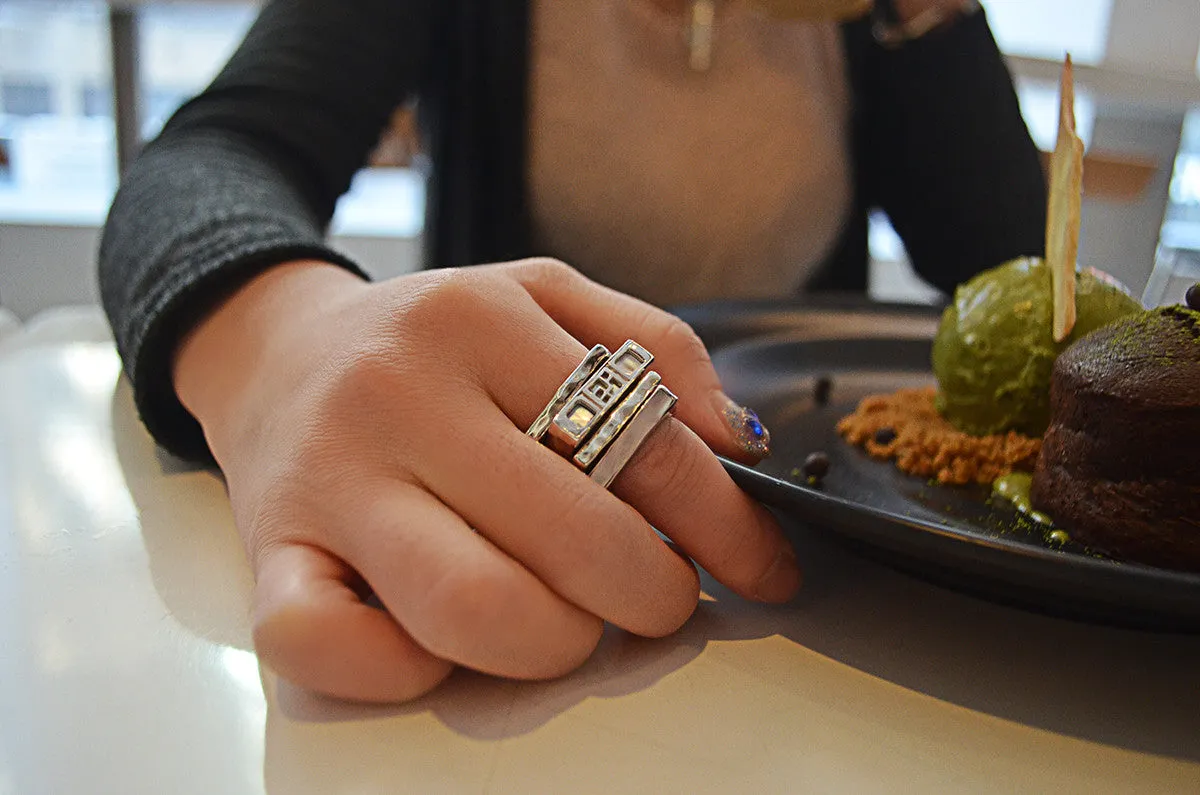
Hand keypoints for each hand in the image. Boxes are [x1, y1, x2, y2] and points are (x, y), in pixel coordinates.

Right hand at [173, 258, 799, 701]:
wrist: (276, 352)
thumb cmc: (428, 340)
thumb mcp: (544, 294)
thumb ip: (655, 343)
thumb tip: (738, 442)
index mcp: (478, 321)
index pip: (644, 441)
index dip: (726, 525)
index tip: (758, 567)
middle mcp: (399, 393)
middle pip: (571, 536)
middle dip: (651, 594)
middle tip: (655, 594)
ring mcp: (330, 480)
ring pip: (470, 606)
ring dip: (553, 642)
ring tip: (565, 622)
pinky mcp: (273, 554)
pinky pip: (331, 647)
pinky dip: (404, 672)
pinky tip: (440, 647)